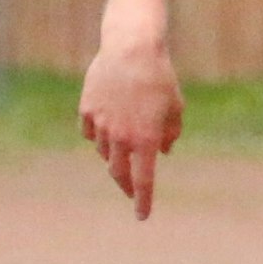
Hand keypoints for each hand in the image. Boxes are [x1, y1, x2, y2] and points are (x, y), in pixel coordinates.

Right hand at [78, 37, 183, 219]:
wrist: (131, 48)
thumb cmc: (160, 76)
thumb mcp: (175, 107)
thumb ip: (170, 133)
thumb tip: (163, 151)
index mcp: (146, 140)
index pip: (144, 181)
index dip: (143, 201)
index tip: (142, 216)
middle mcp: (121, 137)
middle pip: (119, 173)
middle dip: (125, 186)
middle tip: (130, 191)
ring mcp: (101, 124)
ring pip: (104, 152)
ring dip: (114, 157)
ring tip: (123, 151)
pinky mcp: (87, 109)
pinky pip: (90, 133)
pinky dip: (98, 138)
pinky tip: (104, 133)